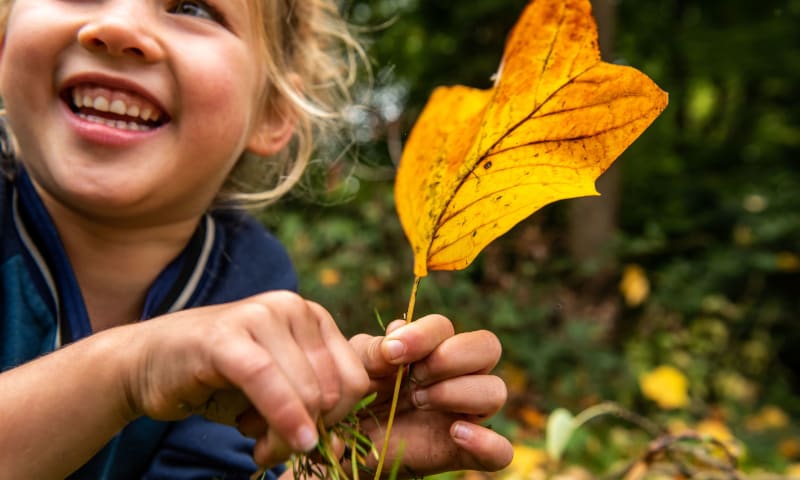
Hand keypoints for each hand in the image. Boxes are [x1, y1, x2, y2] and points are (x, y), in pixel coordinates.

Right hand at [123, 290, 368, 466]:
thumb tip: (339, 448)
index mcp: (312, 317)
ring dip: (285, 438)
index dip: (339, 420)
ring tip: (260, 448)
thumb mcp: (277, 395)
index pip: (355, 377)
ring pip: (305, 391)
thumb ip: (311, 414)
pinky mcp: (226, 335)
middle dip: (310, 433)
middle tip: (274, 450)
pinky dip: (280, 419)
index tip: (309, 439)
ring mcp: (259, 316)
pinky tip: (271, 448)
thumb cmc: (219, 381)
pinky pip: (268, 381)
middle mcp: (291, 307)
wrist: (147, 362)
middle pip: (332, 389)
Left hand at [348, 315, 512, 476]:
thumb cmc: (357, 396)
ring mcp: (465, 413)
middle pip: (488, 346)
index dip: (423, 334)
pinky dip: (487, 442)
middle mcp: (458, 376)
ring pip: (495, 391)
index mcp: (432, 349)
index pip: (446, 326)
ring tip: (419, 402)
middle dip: (450, 357)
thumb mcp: (356, 367)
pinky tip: (455, 433)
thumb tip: (398, 335)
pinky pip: (500, 450)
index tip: (392, 353)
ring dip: (457, 392)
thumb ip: (373, 350)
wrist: (346, 444)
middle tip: (415, 377)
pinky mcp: (463, 451)